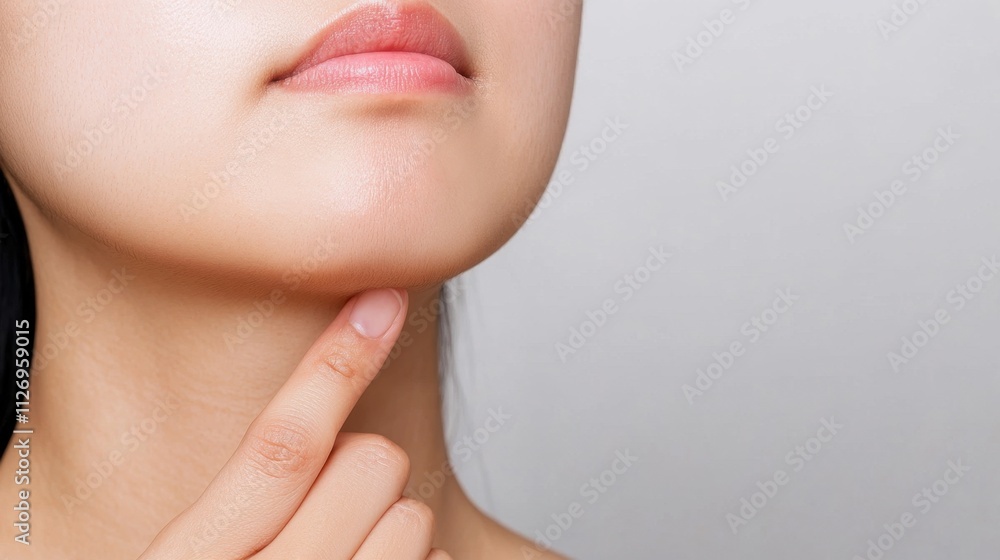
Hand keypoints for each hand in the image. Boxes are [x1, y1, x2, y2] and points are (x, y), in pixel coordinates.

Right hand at [138, 289, 450, 559]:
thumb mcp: (185, 554)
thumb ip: (232, 497)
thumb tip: (311, 421)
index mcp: (194, 559)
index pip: (282, 446)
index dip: (338, 365)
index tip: (383, 300)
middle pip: (372, 464)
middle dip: (360, 469)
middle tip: (325, 510)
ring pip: (413, 515)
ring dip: (390, 526)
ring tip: (342, 558)